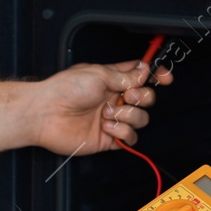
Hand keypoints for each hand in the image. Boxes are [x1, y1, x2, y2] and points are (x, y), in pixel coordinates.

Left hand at [29, 60, 172, 155]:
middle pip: (146, 98)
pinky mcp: (109, 138)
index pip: (141, 75)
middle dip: (142, 97)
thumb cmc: (64, 90)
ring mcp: (113, 118)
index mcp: (112, 79)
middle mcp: (114, 98)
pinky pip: (130, 138)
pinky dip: (122, 133)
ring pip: (141, 119)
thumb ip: (124, 76)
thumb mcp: (97, 74)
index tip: (165, 77)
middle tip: (126, 96)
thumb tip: (143, 72)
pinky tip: (107, 127)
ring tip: (108, 114)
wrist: (46, 114)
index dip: (155, 75)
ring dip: (128, 115)